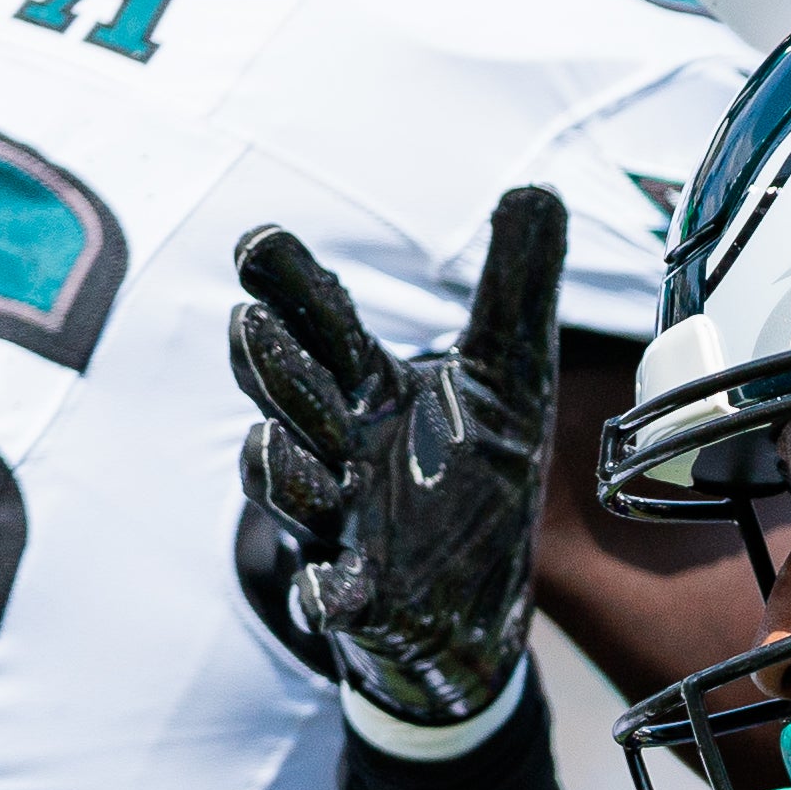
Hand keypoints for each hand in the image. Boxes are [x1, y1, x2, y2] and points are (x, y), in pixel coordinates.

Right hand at [233, 190, 564, 730]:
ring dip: (277, 469)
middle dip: (272, 367)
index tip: (258, 244)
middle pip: (290, 397)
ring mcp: (340, 522)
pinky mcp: (360, 597)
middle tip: (252, 325)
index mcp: (369, 385)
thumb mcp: (511, 377)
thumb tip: (538, 188)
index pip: (319, 323)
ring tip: (269, 444)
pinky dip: (328, 593)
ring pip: (289, 489)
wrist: (476, 601)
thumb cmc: (474, 477)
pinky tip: (334, 594)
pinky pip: (330, 594)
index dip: (287, 285)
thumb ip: (516, 288)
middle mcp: (341, 446)